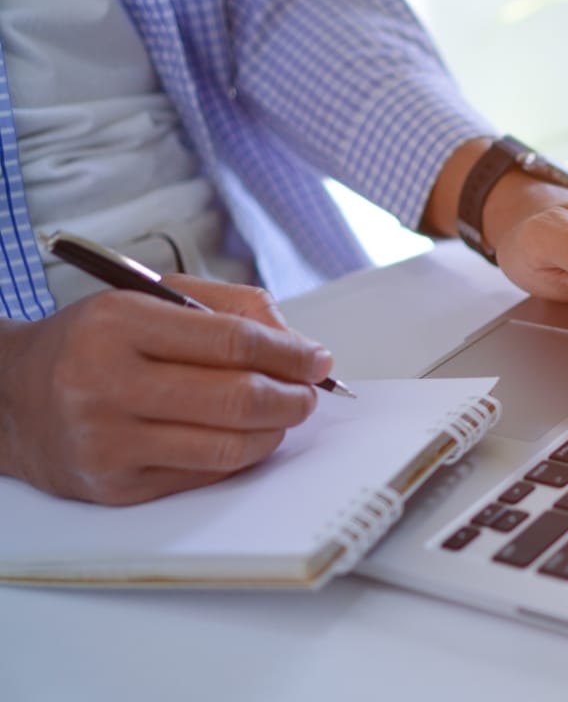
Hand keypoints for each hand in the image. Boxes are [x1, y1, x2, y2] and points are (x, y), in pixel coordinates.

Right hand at [0, 276, 332, 504]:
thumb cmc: (93, 343)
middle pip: (237, 398)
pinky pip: (206, 476)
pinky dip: (241, 456)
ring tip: (282, 413)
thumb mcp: (150, 298)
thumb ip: (231, 309)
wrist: (11, 399)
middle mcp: (106, 384)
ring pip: (228, 447)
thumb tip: (297, 346)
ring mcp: (109, 442)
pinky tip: (246, 436)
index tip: (317, 359)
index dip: (289, 353)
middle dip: (292, 396)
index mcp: (118, 324)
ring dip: (275, 431)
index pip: (232, 342)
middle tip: (308, 391)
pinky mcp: (116, 488)